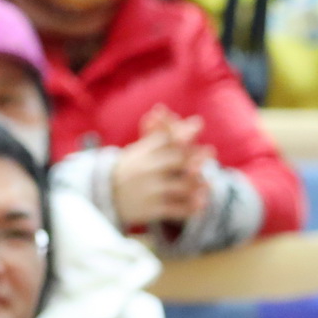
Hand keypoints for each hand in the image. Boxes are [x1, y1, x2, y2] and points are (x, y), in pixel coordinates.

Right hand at [110, 106, 211, 229]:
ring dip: (199, 184)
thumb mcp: (137, 150)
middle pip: (176, 160)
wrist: (105, 196)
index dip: (185, 131)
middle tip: (211, 152)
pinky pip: (176, 209)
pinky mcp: (152, 210)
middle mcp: (147, 170)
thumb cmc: (129, 169)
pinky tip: (202, 204)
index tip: (199, 124)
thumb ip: (154, 133)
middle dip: (197, 156)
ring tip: (211, 183)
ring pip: (181, 186)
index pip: (166, 138)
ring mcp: (150, 190)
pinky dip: (191, 207)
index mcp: (144, 154)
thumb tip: (162, 108)